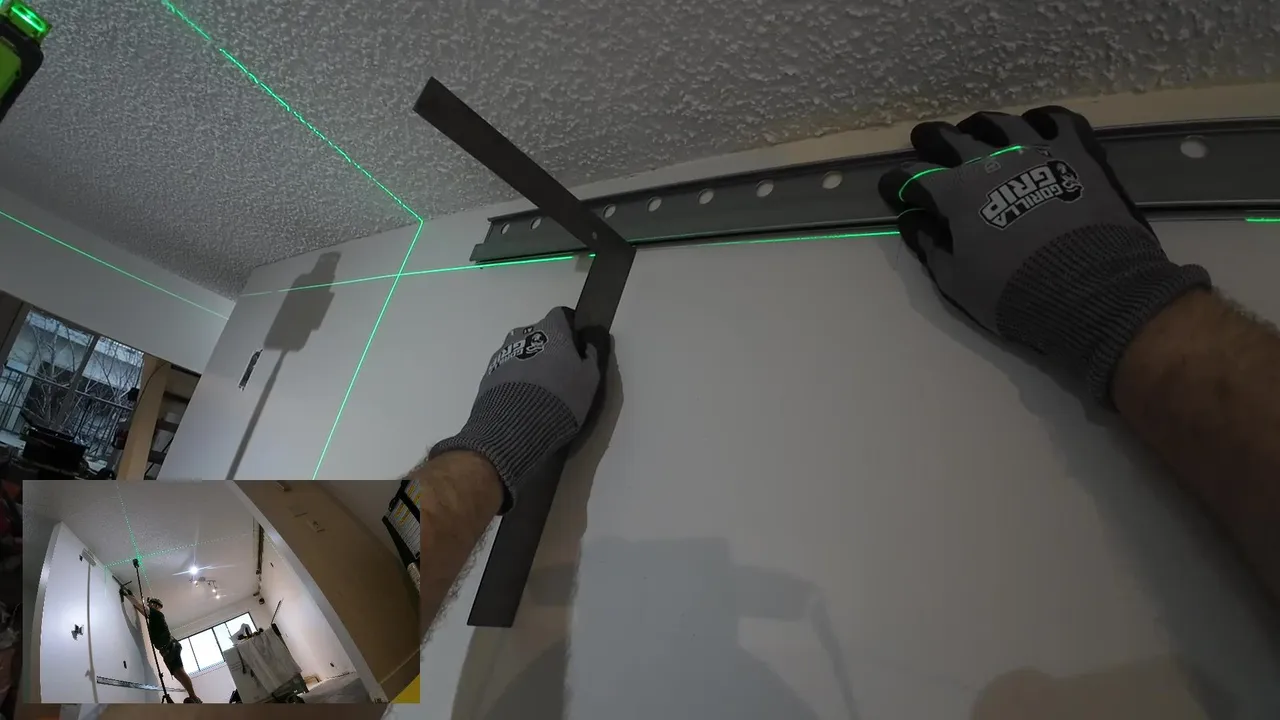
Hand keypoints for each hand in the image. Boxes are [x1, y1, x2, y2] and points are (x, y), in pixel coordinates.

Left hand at [430, 307, 608, 512]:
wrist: (514, 426)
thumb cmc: (561, 398)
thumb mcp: (589, 380)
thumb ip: (590, 357)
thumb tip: (587, 345)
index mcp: (550, 329)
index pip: (561, 315)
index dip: (569, 329)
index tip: (576, 348)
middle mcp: (522, 334)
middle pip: (538, 334)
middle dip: (547, 348)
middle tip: (558, 373)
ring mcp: (501, 354)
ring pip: (520, 352)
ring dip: (529, 364)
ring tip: (538, 391)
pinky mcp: (487, 376)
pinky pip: (506, 372)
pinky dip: (515, 380)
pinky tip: (522, 402)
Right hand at [878, 106, 1210, 404]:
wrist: (1092, 291)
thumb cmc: (1015, 293)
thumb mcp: (957, 282)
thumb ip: (931, 247)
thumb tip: (914, 222)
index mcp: (957, 192)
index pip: (913, 177)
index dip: (898, 184)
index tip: (893, 189)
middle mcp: (992, 159)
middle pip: (951, 137)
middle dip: (931, 140)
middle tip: (924, 140)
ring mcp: (1037, 149)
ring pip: (1000, 122)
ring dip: (980, 126)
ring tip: (976, 130)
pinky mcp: (1078, 151)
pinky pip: (1056, 120)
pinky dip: (1039, 120)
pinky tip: (1034, 126)